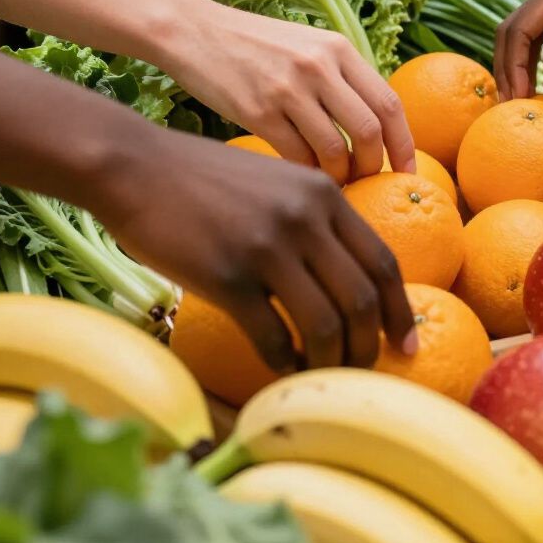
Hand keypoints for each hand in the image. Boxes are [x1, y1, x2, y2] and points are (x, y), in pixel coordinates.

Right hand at [101, 127, 417, 372]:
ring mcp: (267, 247)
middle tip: (364, 369)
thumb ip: (316, 219)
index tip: (406, 345)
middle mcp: (305, 218)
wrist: (136, 168)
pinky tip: (279, 366)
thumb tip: (348, 278)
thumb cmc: (205, 180)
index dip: (401, 311)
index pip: (383, 261)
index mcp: (324, 194)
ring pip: (324, 324)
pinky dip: (283, 361)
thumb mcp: (278, 182)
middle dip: (369, 345)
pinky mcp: (228, 275)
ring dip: (329, 361)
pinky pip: (271, 336)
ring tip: (322, 374)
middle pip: (362, 299)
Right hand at [164, 3, 414, 186]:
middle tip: (368, 181)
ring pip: (335, 149)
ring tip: (336, 182)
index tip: (410, 170)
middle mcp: (319, 66)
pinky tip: (305, 176)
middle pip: (369, 131)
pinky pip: (297, 156)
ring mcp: (288, 89)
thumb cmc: (257, 46)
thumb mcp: (309, 46)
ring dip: (341, 175)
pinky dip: (308, 173)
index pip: (390, 103)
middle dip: (374, 166)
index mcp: (339, 49)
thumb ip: (343, 78)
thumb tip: (378, 129)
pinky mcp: (258, 112)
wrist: (196, 32)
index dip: (405, 144)